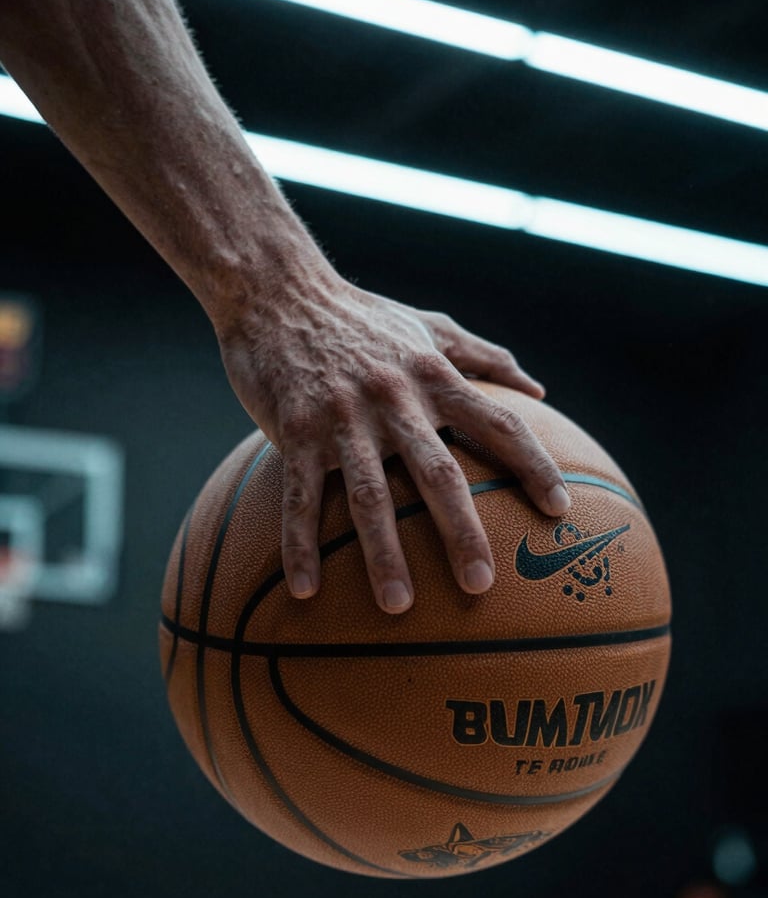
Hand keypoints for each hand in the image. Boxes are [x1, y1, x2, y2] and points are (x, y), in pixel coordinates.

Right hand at [217, 268, 569, 613]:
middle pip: (438, 474)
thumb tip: (538, 387)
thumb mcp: (428, 326)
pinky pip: (298, 497)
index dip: (533, 466)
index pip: (498, 424)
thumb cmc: (360, 316)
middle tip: (481, 585)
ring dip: (383, 554)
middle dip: (462, 531)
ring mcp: (342, 418)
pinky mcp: (294, 430)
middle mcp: (394, 399)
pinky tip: (305, 590)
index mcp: (433, 375)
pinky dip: (300, 545)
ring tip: (398, 607)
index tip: (559, 509)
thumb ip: (484, 356)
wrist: (276, 290)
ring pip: (369, 496)